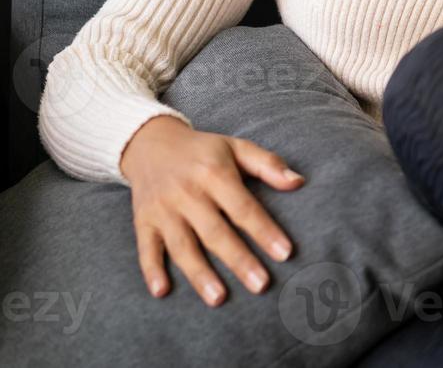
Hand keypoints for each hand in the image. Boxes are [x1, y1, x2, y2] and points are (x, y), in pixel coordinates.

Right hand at [120, 115, 304, 306]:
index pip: (243, 207)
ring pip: (182, 246)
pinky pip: (146, 248)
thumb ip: (268, 164)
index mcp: (214, 174)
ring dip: (199, 273)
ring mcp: (163, 210)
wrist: (151, 143)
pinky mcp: (143, 221)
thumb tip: (299, 181)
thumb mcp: (237, 147)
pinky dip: (152, 270)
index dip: (264, 231)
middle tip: (260, 285)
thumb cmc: (204, 151)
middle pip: (215, 232)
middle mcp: (188, 193)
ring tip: (219, 298)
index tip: (286, 254)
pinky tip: (162, 292)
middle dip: (239, 260)